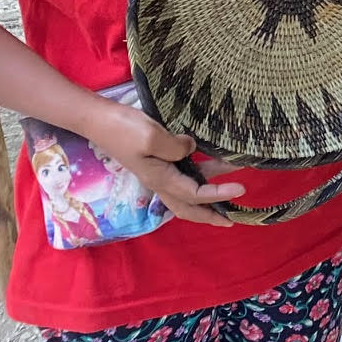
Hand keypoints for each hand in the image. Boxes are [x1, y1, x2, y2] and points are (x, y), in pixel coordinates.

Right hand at [94, 104, 244, 227]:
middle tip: (231, 220)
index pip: (195, 194)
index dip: (219, 194)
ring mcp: (157, 173)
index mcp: (160, 179)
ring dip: (208, 196)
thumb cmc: (125, 129)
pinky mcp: (156, 162)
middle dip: (210, 215)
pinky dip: (199, 178)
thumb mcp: (152, 137)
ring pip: (186, 194)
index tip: (241, 187)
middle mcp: (160, 181)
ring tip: (230, 190)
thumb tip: (192, 149)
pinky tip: (209, 167)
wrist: (100, 120)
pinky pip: (182, 177)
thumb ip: (176, 147)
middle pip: (188, 208)